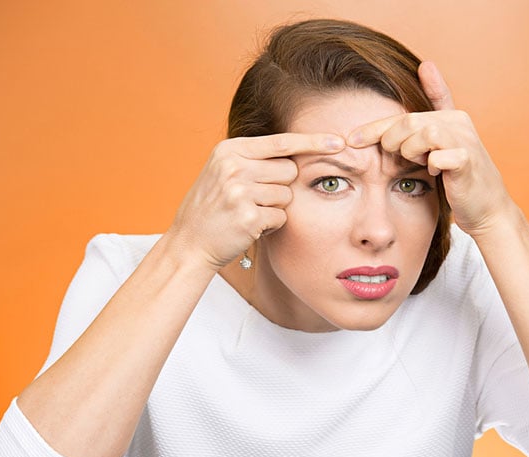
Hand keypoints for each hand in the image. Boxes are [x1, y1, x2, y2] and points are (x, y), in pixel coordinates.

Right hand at [168, 133, 344, 269]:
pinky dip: (271, 224)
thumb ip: (253, 159)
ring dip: (276, 207)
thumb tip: (298, 153)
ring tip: (250, 212)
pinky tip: (250, 226)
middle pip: (289, 170)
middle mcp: (234, 166)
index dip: (312, 141)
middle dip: (283, 186)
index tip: (338, 141)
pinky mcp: (248, 217)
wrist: (189, 242)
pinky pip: (281, 217)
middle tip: (257, 198)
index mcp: (229, 150)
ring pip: (288, 196)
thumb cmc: (212, 207)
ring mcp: (240, 191)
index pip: (281, 141)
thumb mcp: (223, 171)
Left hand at [346, 62, 514, 235]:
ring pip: (424, 133)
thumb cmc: (457, 180)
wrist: (487, 209)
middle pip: (409, 121)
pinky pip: (439, 156)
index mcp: (449, 116)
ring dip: (412, 151)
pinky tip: (436, 173)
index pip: (404, 114)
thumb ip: (427, 119)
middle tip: (392, 157)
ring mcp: (466, 141)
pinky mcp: (468, 161)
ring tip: (419, 163)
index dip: (375, 126)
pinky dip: (432, 165)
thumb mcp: (439, 147)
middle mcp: (459, 123)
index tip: (351, 140)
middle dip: (391, 140)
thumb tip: (425, 65)